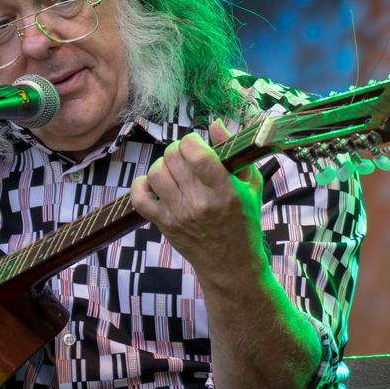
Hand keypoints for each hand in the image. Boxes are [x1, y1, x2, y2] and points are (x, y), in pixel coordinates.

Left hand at [130, 120, 265, 283]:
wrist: (231, 265)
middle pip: (173, 159)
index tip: (196, 144)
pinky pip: (139, 198)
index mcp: (225, 191)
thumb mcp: (249, 186)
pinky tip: (153, 184)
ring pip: (156, 174)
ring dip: (162, 165)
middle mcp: (200, 203)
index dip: (191, 141)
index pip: (197, 154)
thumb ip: (232, 152)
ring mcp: (179, 215)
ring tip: (174, 171)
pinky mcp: (164, 225)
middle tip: (185, 157)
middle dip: (177, 150)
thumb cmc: (244, 221)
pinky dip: (141, 185)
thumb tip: (215, 124)